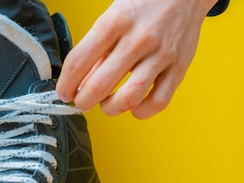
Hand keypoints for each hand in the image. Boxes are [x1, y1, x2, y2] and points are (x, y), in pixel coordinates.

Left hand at [56, 0, 216, 118]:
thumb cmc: (144, 4)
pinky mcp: (180, 67)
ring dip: (111, 108)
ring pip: (129, 98)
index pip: (79, 61)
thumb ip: (97, 50)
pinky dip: (142, 111)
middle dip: (84, 101)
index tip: (64, 92)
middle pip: (101, 85)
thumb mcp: (113, 17)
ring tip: (107, 104)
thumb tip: (80, 83)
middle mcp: (138, 39)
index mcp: (115, 21)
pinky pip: (158, 101)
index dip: (66, 84)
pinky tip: (133, 106)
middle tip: (82, 101)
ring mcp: (161, 54)